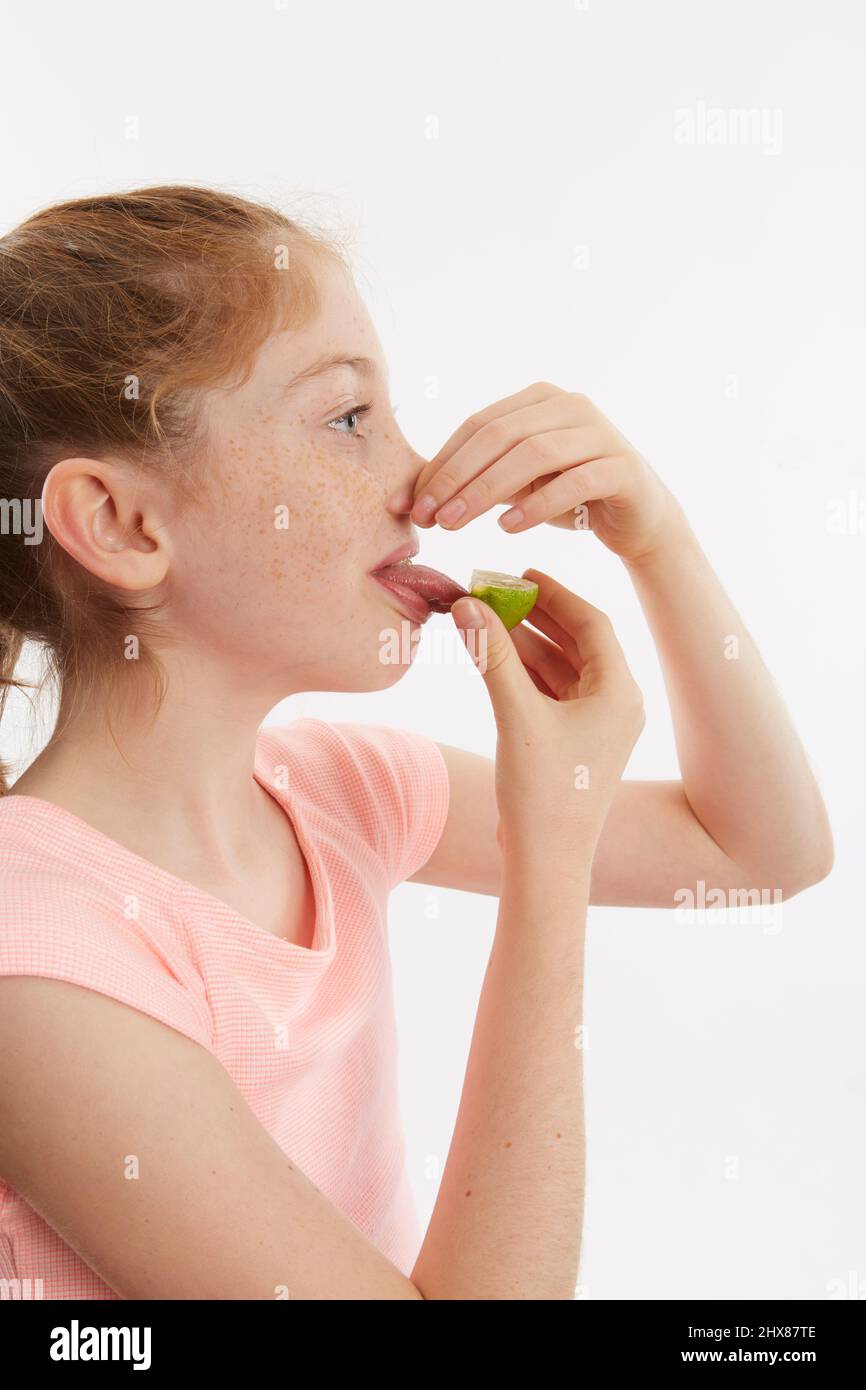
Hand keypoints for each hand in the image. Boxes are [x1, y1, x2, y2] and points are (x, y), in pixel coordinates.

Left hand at [411, 381, 680, 563]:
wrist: (639, 517)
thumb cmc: (569, 497)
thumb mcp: (515, 484)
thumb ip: (473, 481)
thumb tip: (408, 498)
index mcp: (537, 400)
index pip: (476, 426)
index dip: (439, 463)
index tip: (409, 504)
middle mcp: (569, 405)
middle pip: (499, 436)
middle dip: (456, 477)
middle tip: (428, 517)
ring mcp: (599, 432)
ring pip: (532, 454)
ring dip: (486, 490)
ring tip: (456, 523)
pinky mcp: (621, 466)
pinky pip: (573, 480)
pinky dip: (536, 504)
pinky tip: (508, 527)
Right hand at [451, 569, 644, 861]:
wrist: (547, 861)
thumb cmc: (542, 794)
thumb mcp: (516, 715)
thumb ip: (494, 657)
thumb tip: (469, 606)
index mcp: (620, 693)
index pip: (592, 624)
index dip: (556, 595)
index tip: (521, 574)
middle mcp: (617, 704)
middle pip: (577, 642)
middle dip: (536, 616)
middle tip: (497, 591)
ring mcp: (598, 724)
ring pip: (562, 667)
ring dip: (526, 644)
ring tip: (488, 618)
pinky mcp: (577, 742)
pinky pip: (553, 692)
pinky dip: (525, 672)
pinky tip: (495, 656)